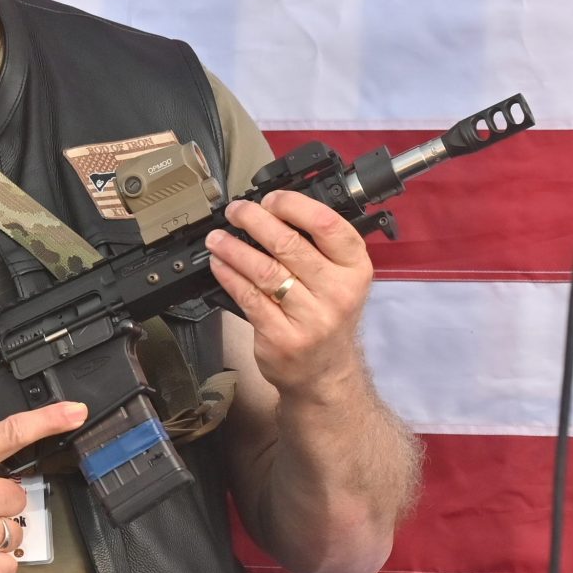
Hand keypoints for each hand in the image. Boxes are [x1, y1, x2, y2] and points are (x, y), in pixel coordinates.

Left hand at [206, 191, 375, 399]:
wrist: (325, 373)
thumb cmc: (328, 317)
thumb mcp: (340, 280)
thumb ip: (317, 249)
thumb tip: (272, 211)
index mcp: (355, 269)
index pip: (328, 225)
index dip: (294, 206)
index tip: (270, 199)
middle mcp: (337, 292)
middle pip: (288, 245)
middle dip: (254, 221)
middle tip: (235, 211)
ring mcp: (310, 318)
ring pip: (264, 271)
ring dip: (233, 248)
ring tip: (217, 237)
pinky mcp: (281, 337)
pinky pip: (248, 297)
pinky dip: (228, 276)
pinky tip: (218, 264)